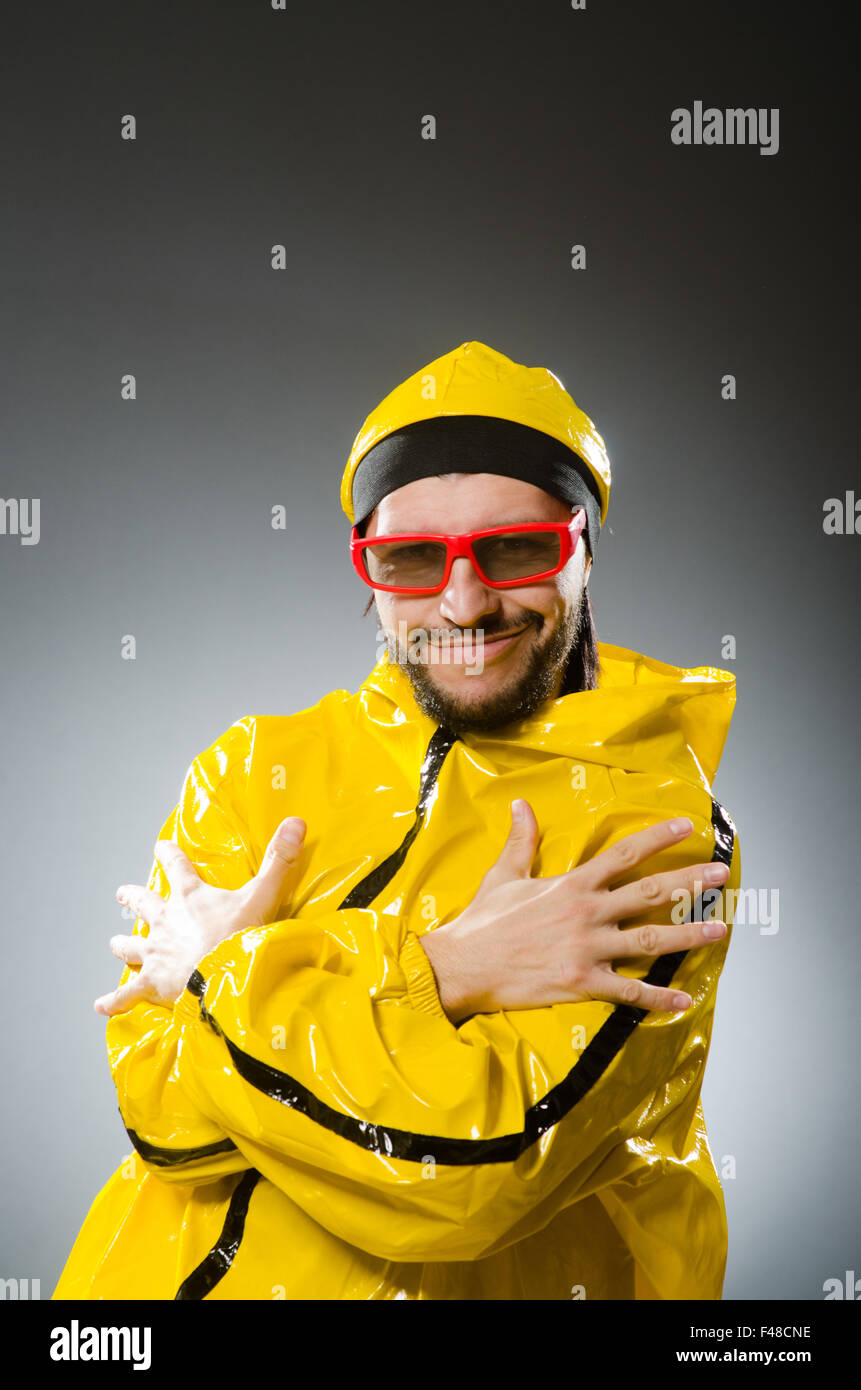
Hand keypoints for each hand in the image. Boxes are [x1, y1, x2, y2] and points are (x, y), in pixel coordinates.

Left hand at [94, 818, 306, 1016]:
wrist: (222, 977)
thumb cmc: (241, 936)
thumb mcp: (263, 894)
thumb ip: (280, 860)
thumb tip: (296, 822)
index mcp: (190, 897)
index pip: (177, 866)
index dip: (169, 854)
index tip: (161, 846)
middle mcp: (166, 921)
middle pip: (142, 904)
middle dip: (132, 898)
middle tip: (122, 894)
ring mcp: (155, 953)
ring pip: (130, 946)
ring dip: (122, 945)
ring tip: (114, 944)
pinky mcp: (150, 983)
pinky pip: (126, 994)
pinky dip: (114, 1000)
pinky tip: (101, 1004)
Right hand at [420, 803, 728, 1022]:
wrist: (462, 965)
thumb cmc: (482, 921)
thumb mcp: (502, 874)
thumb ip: (521, 840)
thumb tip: (520, 804)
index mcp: (572, 884)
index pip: (624, 854)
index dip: (657, 838)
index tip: (685, 826)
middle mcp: (587, 912)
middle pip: (650, 892)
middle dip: (690, 881)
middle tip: (722, 874)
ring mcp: (588, 948)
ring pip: (650, 940)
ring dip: (688, 935)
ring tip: (720, 929)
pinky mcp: (583, 981)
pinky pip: (629, 991)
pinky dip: (659, 998)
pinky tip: (684, 999)